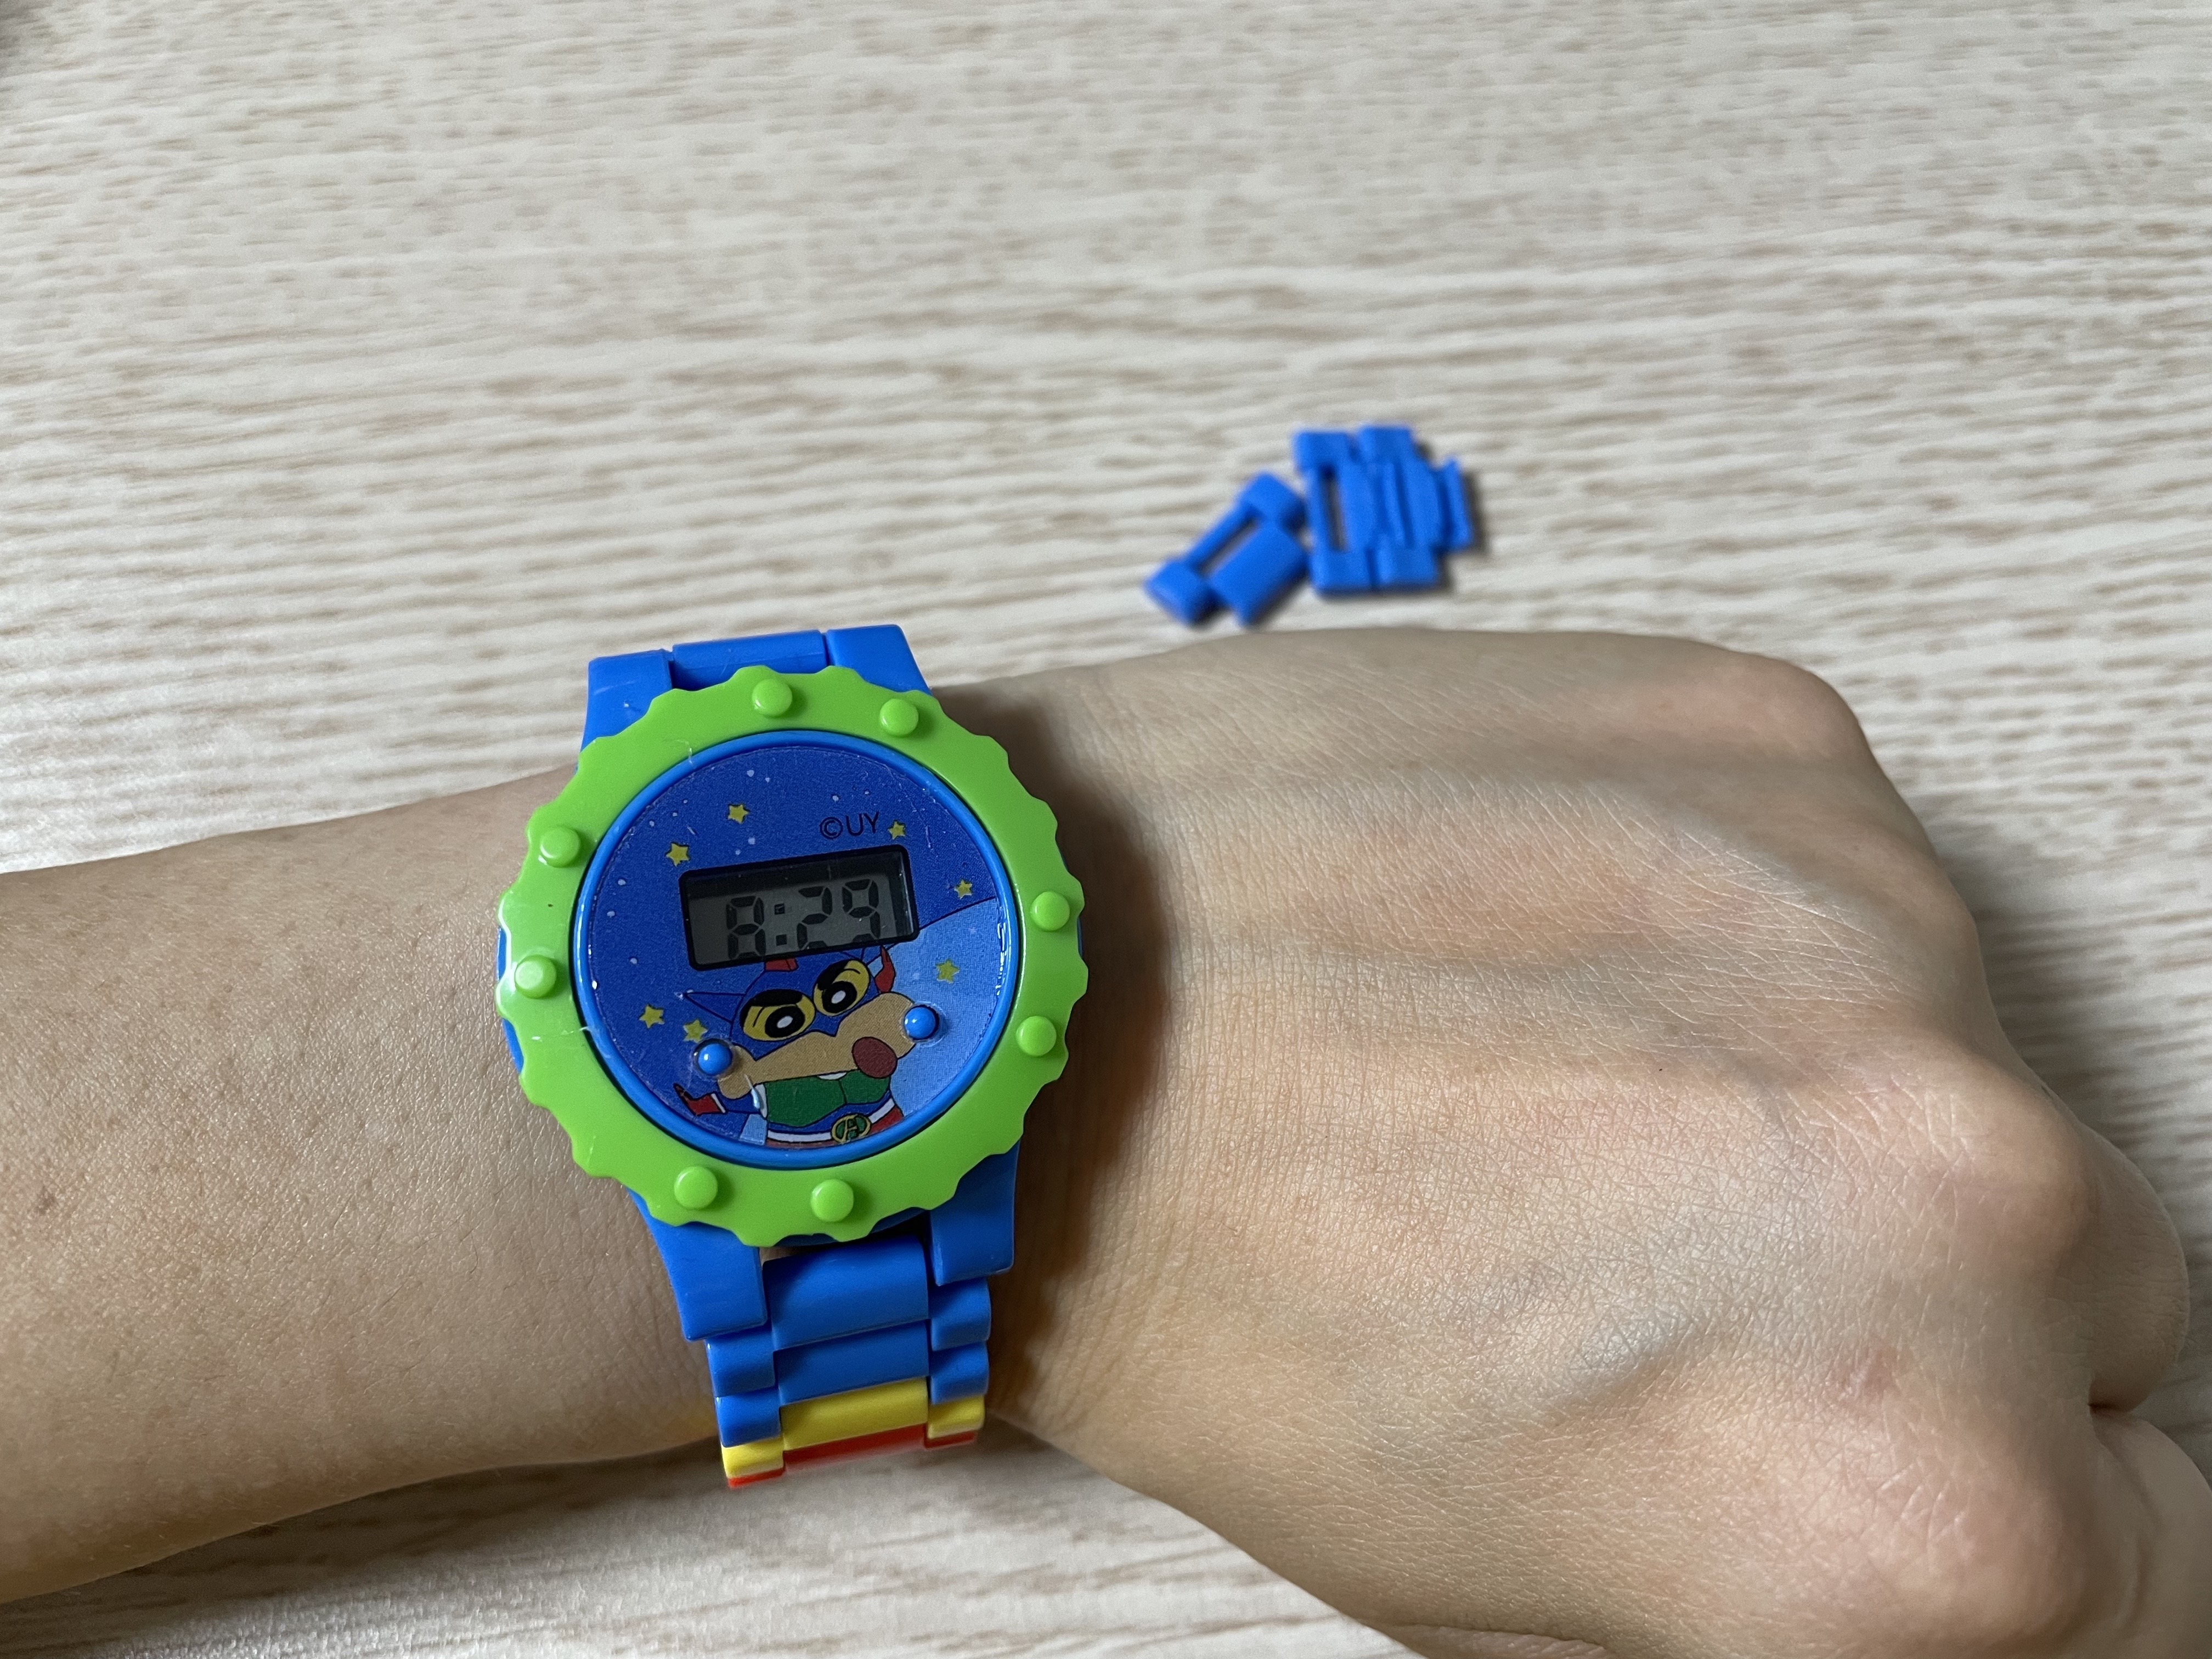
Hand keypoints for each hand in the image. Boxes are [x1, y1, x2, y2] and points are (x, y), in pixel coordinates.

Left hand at [962, 630, 2208, 1658]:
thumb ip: (1817, 1581)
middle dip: (1929, 1308)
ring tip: (1570, 1082)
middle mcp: (1967, 1197)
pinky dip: (1742, 924)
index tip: (1898, 1463)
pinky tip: (1547, 942)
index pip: (2161, 1560)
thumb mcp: (1532, 1590)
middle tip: (1677, 1262)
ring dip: (1829, 1094)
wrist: (1024, 1012)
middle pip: (2107, 1297)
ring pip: (1981, 1066)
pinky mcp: (1789, 739)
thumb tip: (1954, 1524)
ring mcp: (1889, 930)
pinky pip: (1855, 883)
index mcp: (1915, 1501)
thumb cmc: (1223, 1322)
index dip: (2028, 1526)